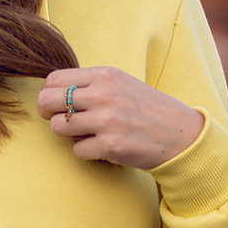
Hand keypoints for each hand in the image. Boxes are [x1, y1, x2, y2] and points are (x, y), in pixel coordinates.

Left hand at [37, 67, 204, 169]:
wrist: (181, 134)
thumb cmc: (146, 110)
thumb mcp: (121, 84)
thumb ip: (91, 84)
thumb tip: (53, 92)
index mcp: (104, 75)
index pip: (54, 80)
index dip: (48, 94)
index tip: (57, 105)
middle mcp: (103, 94)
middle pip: (47, 101)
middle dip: (49, 114)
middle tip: (62, 121)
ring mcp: (106, 120)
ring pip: (58, 127)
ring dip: (68, 135)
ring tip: (87, 134)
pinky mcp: (110, 145)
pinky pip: (77, 150)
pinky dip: (86, 151)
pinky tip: (103, 147)